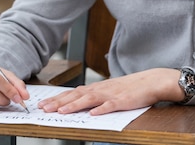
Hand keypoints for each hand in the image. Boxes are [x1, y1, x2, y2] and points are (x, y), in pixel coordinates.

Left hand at [38, 68, 181, 114]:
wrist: (151, 81)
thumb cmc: (130, 87)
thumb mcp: (109, 90)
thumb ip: (94, 95)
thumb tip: (79, 99)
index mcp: (96, 88)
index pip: (72, 93)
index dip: (57, 99)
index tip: (43, 103)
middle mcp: (100, 89)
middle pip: (76, 95)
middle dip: (58, 102)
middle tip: (44, 108)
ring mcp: (111, 94)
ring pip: (89, 99)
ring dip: (74, 105)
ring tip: (61, 111)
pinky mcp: (123, 101)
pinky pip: (111, 105)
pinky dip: (101, 109)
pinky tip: (92, 114)